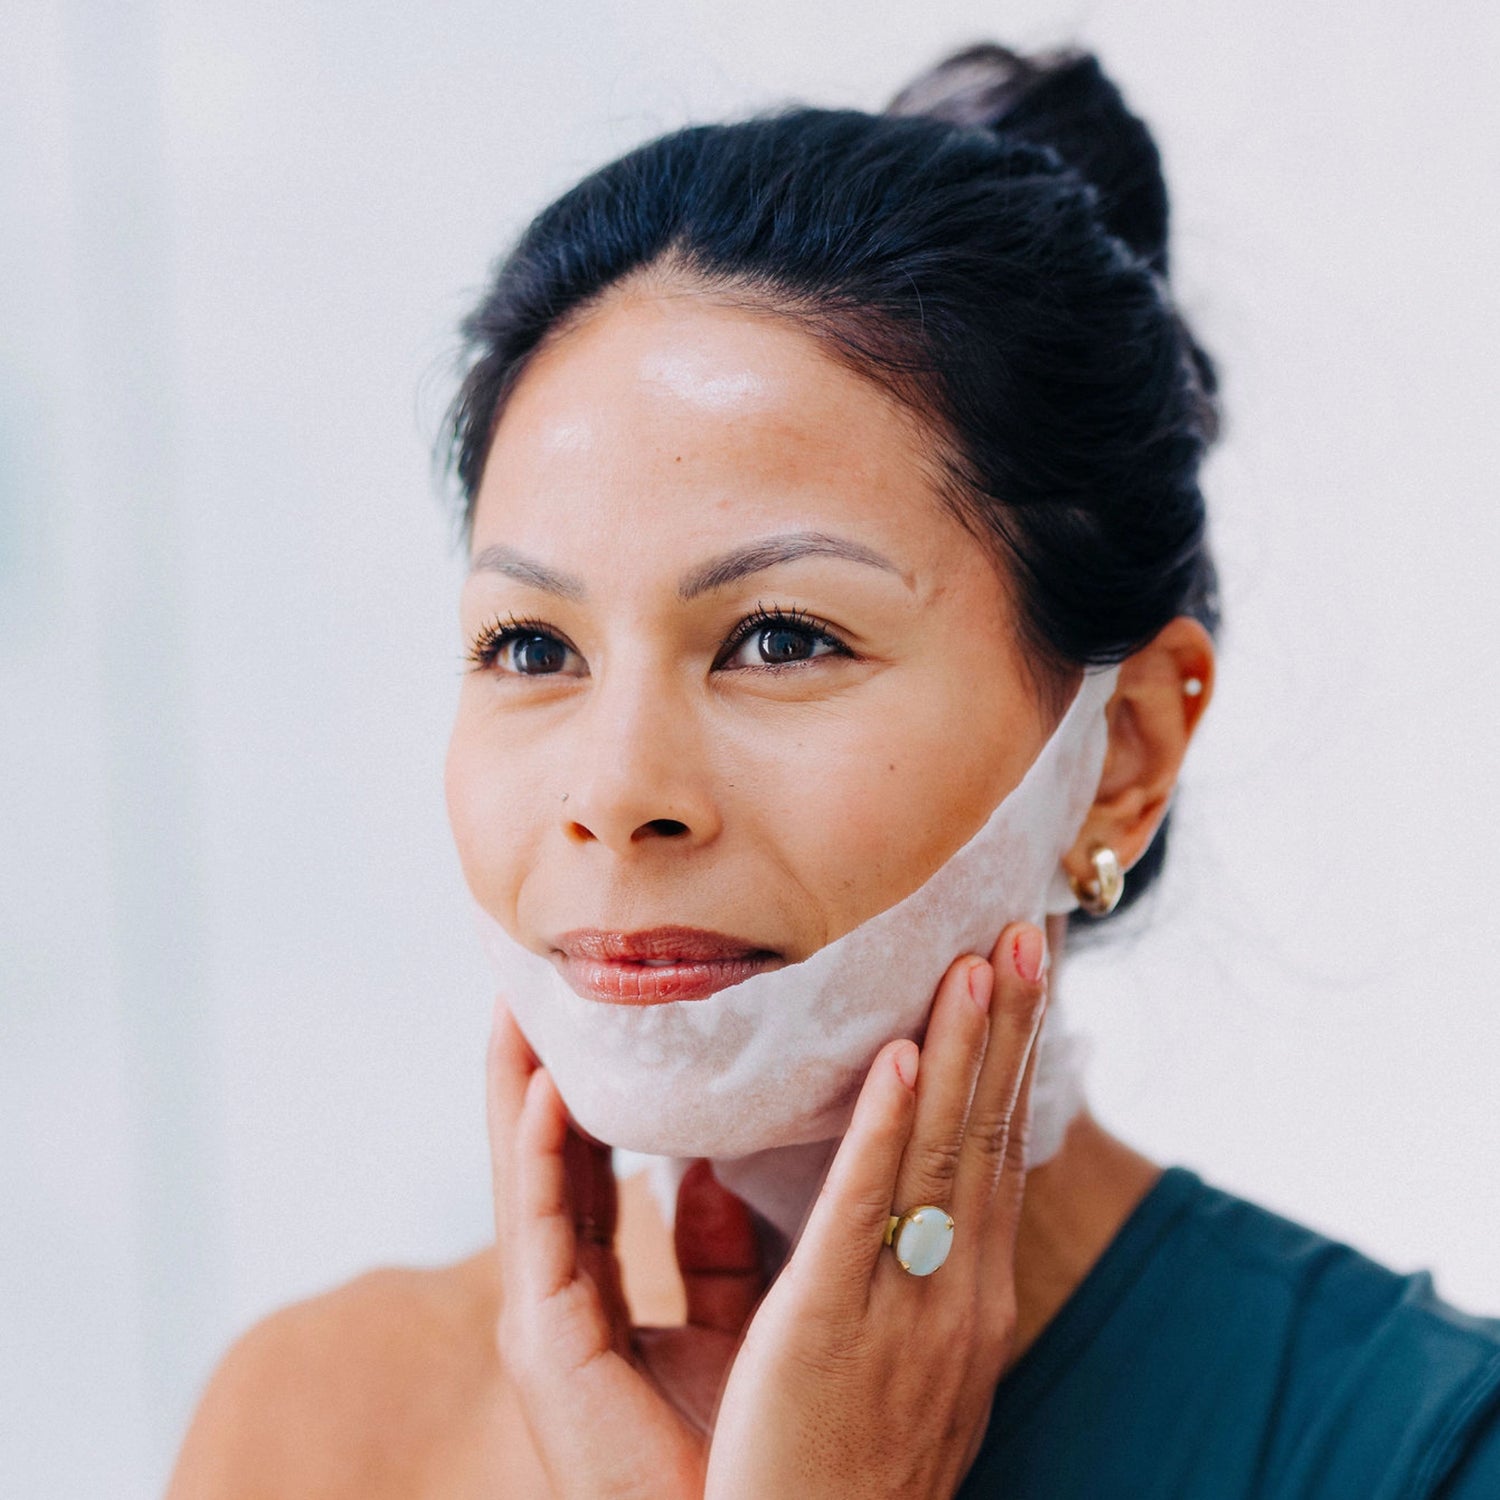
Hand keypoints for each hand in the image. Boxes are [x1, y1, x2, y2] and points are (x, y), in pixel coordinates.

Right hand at [486, 1005, 706, 1499]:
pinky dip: (541, 1155)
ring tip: (520, 1007)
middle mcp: (558, 1297)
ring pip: (526, 1176)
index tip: (581, 1013)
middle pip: (541, 1155)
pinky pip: (542, 1229)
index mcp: (595, 1292)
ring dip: (519, 1087)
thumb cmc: (739, 1452)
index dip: (579, 1088)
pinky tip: (551, 1089)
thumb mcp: (735, 1327)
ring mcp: (541, 1319)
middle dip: (535, 1068)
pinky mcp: (545, 1346)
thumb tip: (703, 1169)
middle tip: (535, 982)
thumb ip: (717, 1251)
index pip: (582, 1164)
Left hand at [704, 921, 1048, 1499]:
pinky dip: (888, 1131)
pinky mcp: (832, 1324)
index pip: (1003, 1154)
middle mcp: (962, 1294)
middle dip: (1010, 1030)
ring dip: (966, 1051)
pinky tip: (903, 1061)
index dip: (1017, 1063)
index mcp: (974, 1297)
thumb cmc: (853, 1471)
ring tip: (979, 959)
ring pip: (946, 1154)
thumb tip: (893, 1195)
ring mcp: (909, 1309)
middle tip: (1024, 932)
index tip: (1027, 981)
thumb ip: (903, 1271)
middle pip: (992, 1136)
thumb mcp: (911, 1363)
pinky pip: (867, 1212)